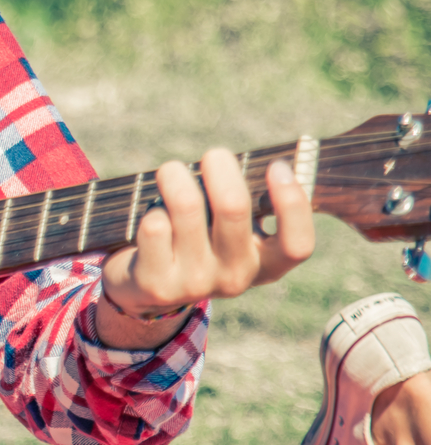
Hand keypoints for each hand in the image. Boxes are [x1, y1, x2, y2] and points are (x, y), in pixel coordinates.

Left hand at [95, 151, 315, 347]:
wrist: (146, 289)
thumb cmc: (198, 241)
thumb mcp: (231, 232)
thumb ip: (246, 203)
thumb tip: (257, 160)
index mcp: (266, 266)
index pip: (298, 245)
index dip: (293, 204)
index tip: (277, 166)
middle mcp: (236, 279)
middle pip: (233, 207)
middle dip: (220, 167)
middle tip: (213, 155)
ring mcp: (196, 284)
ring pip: (187, 206)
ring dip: (175, 177)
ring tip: (170, 172)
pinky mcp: (157, 283)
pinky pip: (155, 224)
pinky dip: (151, 208)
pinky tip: (152, 215)